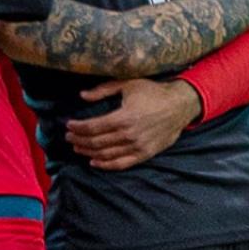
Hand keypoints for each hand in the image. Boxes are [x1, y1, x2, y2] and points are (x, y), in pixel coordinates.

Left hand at [67, 77, 199, 170]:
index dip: (78, 128)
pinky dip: (106, 165)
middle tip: (69, 138)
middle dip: (79, 140)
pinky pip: (121, 163)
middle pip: (96, 142)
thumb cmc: (153, 92)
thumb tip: (82, 96)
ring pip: (106, 154)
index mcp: (124, 117)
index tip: (69, 126)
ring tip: (77, 148)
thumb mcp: (128, 84)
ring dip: (88, 152)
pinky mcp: (145, 154)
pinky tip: (94, 162)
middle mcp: (129, 134)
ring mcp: (137, 146)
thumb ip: (103, 90)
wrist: (180, 105)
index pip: (93, 127)